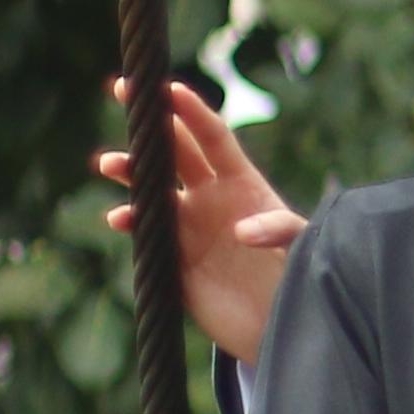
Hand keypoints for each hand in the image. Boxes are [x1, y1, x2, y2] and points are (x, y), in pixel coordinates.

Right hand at [100, 78, 305, 371]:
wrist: (279, 325)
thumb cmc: (299, 278)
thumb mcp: (303, 248)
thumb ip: (282, 230)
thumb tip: (243, 230)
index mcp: (243, 184)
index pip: (214, 139)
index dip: (192, 112)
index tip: (168, 88)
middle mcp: (211, 198)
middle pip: (174, 150)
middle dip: (149, 122)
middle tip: (121, 90)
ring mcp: (189, 225)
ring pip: (151, 186)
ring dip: (130, 170)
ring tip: (110, 164)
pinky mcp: (172, 256)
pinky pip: (144, 230)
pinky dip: (129, 219)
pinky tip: (120, 217)